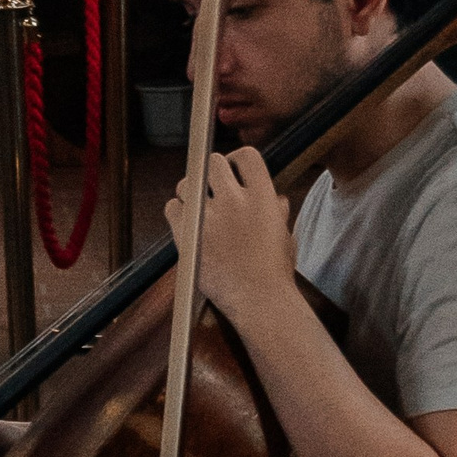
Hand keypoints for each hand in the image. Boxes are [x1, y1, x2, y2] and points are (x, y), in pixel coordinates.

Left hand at [173, 147, 297, 333]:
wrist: (261, 301)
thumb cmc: (275, 272)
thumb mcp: (284, 234)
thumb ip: (276, 211)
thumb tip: (276, 200)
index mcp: (263, 197)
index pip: (247, 156)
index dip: (236, 159)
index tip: (232, 169)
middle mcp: (236, 200)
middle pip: (213, 162)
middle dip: (211, 172)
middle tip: (211, 186)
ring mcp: (210, 217)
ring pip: (188, 182)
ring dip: (190, 190)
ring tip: (197, 205)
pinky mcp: (188, 234)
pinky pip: (171, 207)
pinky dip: (176, 211)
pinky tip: (186, 222)